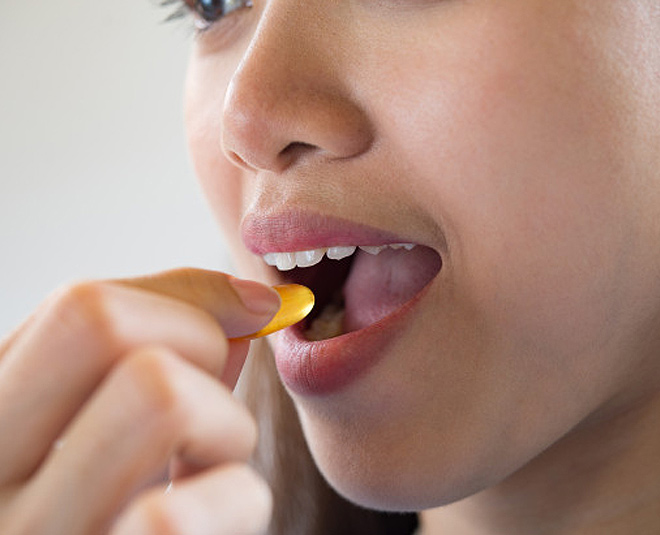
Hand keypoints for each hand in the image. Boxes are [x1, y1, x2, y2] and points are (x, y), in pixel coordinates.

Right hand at [0, 268, 279, 534]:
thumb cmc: (109, 518)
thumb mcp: (110, 440)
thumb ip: (163, 366)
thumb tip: (244, 304)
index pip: (81, 305)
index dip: (189, 292)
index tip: (254, 307)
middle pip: (104, 323)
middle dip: (200, 340)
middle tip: (212, 402)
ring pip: (160, 396)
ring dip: (225, 429)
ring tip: (209, 473)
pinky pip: (181, 515)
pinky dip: (235, 503)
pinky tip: (215, 523)